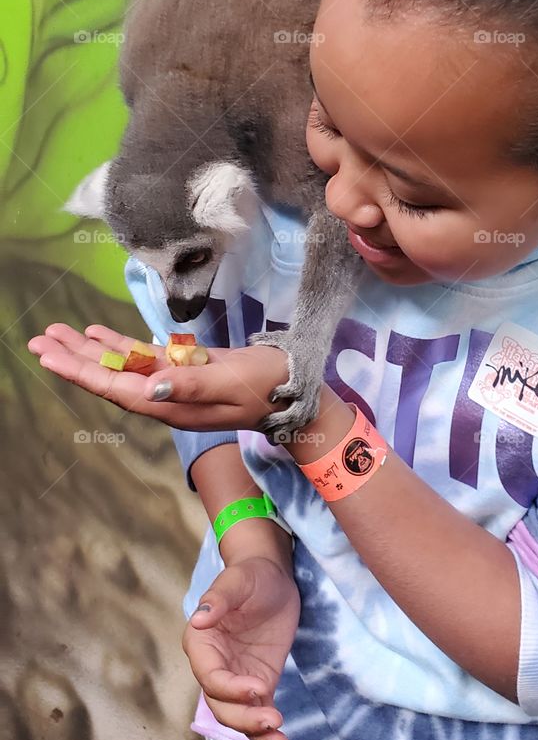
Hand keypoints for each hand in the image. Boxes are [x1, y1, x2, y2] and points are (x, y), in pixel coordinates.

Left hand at [27, 323, 290, 431]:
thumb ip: (192, 384)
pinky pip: (142, 358)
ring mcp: (173, 384)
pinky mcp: (185, 369)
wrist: (295, 389)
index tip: (50, 356)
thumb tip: (149, 388)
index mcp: (172, 406)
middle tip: (38, 340)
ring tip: (57, 333)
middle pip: (110, 377)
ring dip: (89, 350)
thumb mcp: (232, 383)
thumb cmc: (268, 386)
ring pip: (122, 365)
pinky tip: (98, 334)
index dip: (82, 372)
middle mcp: (165, 398)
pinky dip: (119, 345)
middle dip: (74, 360)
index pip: (117, 388)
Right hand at [183, 556, 300, 739]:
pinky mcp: (257, 684)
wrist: (273, 577)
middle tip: (273, 718)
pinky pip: (257, 712)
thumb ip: (219, 598)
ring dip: (255, 734)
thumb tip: (199, 617)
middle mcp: (214, 665)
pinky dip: (266, 733)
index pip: (209, 675)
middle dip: (244, 718)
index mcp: (202, 642)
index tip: (259, 688)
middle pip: (221, 704)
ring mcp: (236, 678)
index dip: (230, 687)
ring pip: (236, 716)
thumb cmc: (250, 575)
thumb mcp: (237, 580)